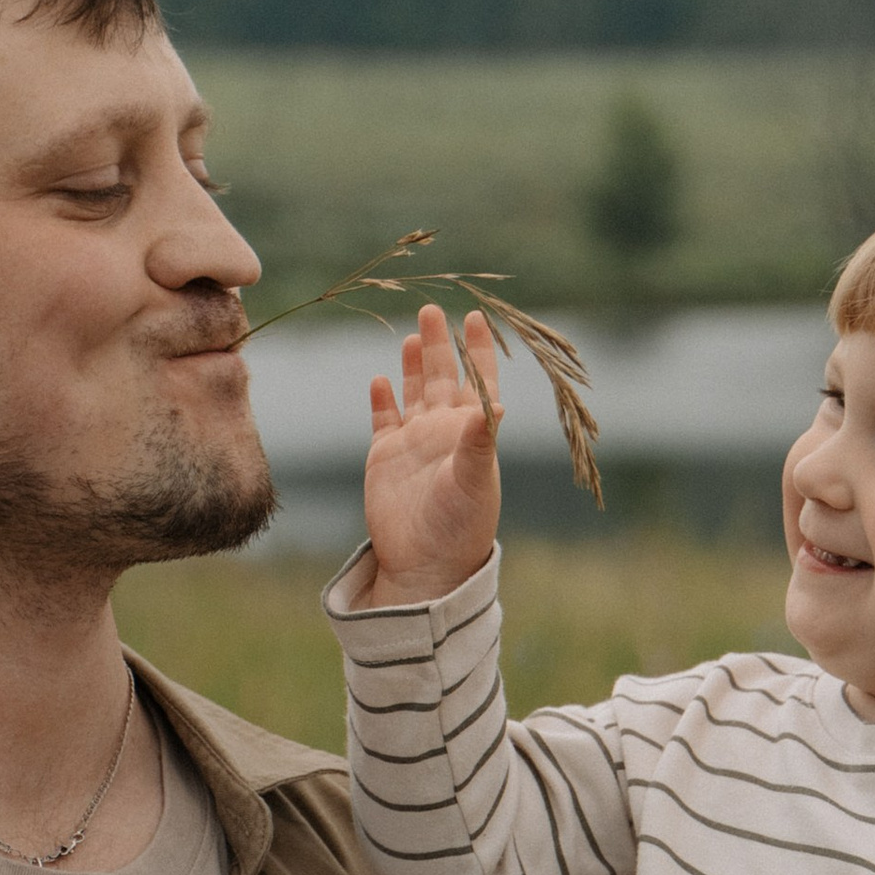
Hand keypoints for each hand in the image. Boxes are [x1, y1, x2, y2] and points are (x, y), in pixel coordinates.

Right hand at [361, 304, 502, 604]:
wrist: (425, 564)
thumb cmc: (460, 526)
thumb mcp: (474, 481)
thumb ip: (479, 440)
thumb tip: (494, 400)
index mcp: (471, 432)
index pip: (477, 380)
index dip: (477, 349)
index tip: (475, 317)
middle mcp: (443, 431)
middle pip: (443, 376)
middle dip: (439, 344)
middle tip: (432, 310)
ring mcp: (414, 443)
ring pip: (414, 392)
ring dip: (414, 365)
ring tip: (412, 337)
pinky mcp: (385, 457)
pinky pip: (384, 420)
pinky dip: (382, 400)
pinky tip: (379, 380)